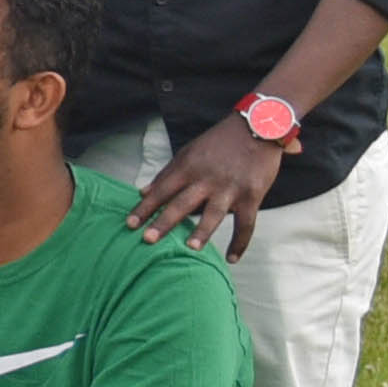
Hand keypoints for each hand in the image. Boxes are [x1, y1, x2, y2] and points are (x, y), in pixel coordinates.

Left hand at [129, 113, 287, 258]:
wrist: (258, 127)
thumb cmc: (219, 142)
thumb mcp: (188, 151)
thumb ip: (166, 173)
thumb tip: (141, 192)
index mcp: (188, 167)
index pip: (162, 190)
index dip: (145, 207)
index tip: (129, 224)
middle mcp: (207, 179)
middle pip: (182, 203)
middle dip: (164, 222)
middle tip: (147, 239)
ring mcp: (230, 188)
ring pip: (213, 214)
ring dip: (201, 232)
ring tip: (189, 248)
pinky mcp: (252, 195)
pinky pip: (246, 224)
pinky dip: (240, 243)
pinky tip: (231, 259)